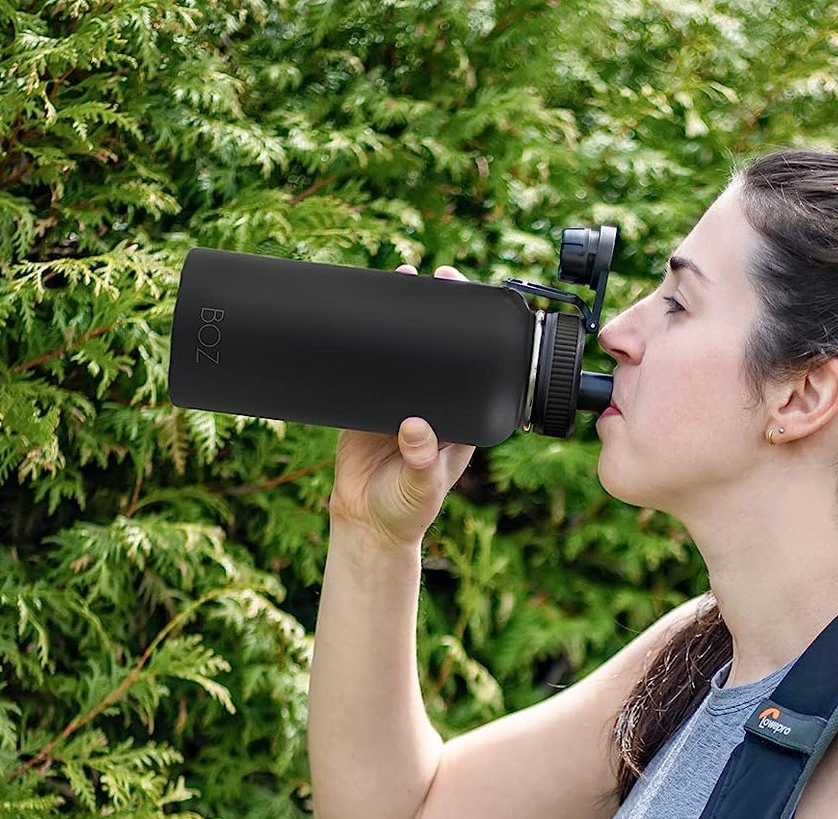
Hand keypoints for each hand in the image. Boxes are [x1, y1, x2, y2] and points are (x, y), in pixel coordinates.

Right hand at [328, 264, 477, 547]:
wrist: (366, 522)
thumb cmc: (406, 510)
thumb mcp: (420, 488)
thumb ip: (420, 461)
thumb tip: (414, 427)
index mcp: (460, 421)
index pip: (473, 371)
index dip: (474, 338)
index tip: (471, 306)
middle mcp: (435, 406)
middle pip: (441, 352)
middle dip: (440, 313)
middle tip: (438, 277)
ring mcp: (402, 401)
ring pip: (406, 352)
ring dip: (403, 317)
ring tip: (401, 277)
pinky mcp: (367, 402)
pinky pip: (370, 366)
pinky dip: (366, 340)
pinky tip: (362, 310)